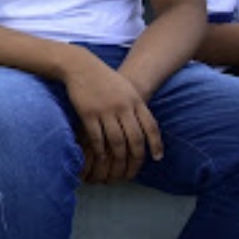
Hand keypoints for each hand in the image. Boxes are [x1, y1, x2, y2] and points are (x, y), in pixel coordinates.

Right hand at [63, 53, 163, 183]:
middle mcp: (123, 106)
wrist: (81, 66)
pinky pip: (96, 137)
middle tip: (133, 172)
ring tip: (117, 170)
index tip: (156, 158)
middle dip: (136, 158)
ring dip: (118, 159)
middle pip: (135, 138)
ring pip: (116, 141)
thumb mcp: (126, 89)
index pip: (150, 127)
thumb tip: (145, 128)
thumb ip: (136, 106)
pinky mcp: (88, 113)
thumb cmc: (104, 79)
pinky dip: (100, 150)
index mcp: (135, 100)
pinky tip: (100, 158)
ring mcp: (105, 110)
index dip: (155, 144)